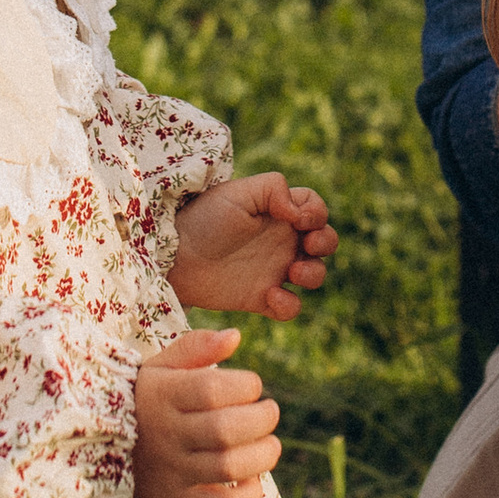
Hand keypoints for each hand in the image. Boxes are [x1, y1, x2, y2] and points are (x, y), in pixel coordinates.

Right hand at [132, 327, 281, 497]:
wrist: (94, 448)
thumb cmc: (142, 399)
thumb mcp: (158, 367)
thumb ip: (196, 347)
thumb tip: (235, 337)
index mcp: (162, 395)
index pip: (213, 389)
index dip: (245, 385)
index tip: (251, 386)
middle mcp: (166, 434)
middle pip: (226, 430)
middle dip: (262, 419)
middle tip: (268, 413)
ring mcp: (172, 471)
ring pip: (229, 467)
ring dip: (263, 455)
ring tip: (268, 444)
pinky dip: (248, 496)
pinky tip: (252, 479)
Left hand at [169, 172, 338, 321]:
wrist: (172, 256)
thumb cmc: (202, 218)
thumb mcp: (237, 192)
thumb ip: (274, 189)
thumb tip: (299, 213)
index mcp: (278, 212)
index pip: (315, 207)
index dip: (317, 212)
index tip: (299, 218)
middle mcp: (281, 240)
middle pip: (325, 242)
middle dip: (326, 243)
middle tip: (308, 245)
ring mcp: (273, 270)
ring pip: (314, 275)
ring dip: (314, 274)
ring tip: (292, 272)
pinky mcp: (261, 298)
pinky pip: (290, 308)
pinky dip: (289, 305)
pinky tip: (270, 295)